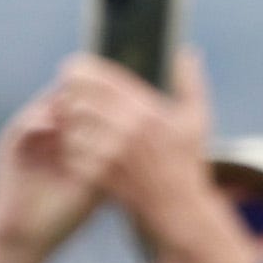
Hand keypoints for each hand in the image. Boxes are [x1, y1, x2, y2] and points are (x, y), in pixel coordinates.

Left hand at [63, 51, 260, 262]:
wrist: (180, 211)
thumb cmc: (187, 163)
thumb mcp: (197, 120)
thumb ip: (190, 83)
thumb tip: (188, 52)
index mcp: (145, 109)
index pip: (99, 77)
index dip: (79, 69)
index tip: (72, 70)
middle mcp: (128, 128)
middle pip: (78, 97)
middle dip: (68, 94)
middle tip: (65, 95)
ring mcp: (113, 154)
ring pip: (70, 125)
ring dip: (66, 121)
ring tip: (67, 120)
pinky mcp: (101, 177)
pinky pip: (71, 154)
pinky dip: (68, 149)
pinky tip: (73, 148)